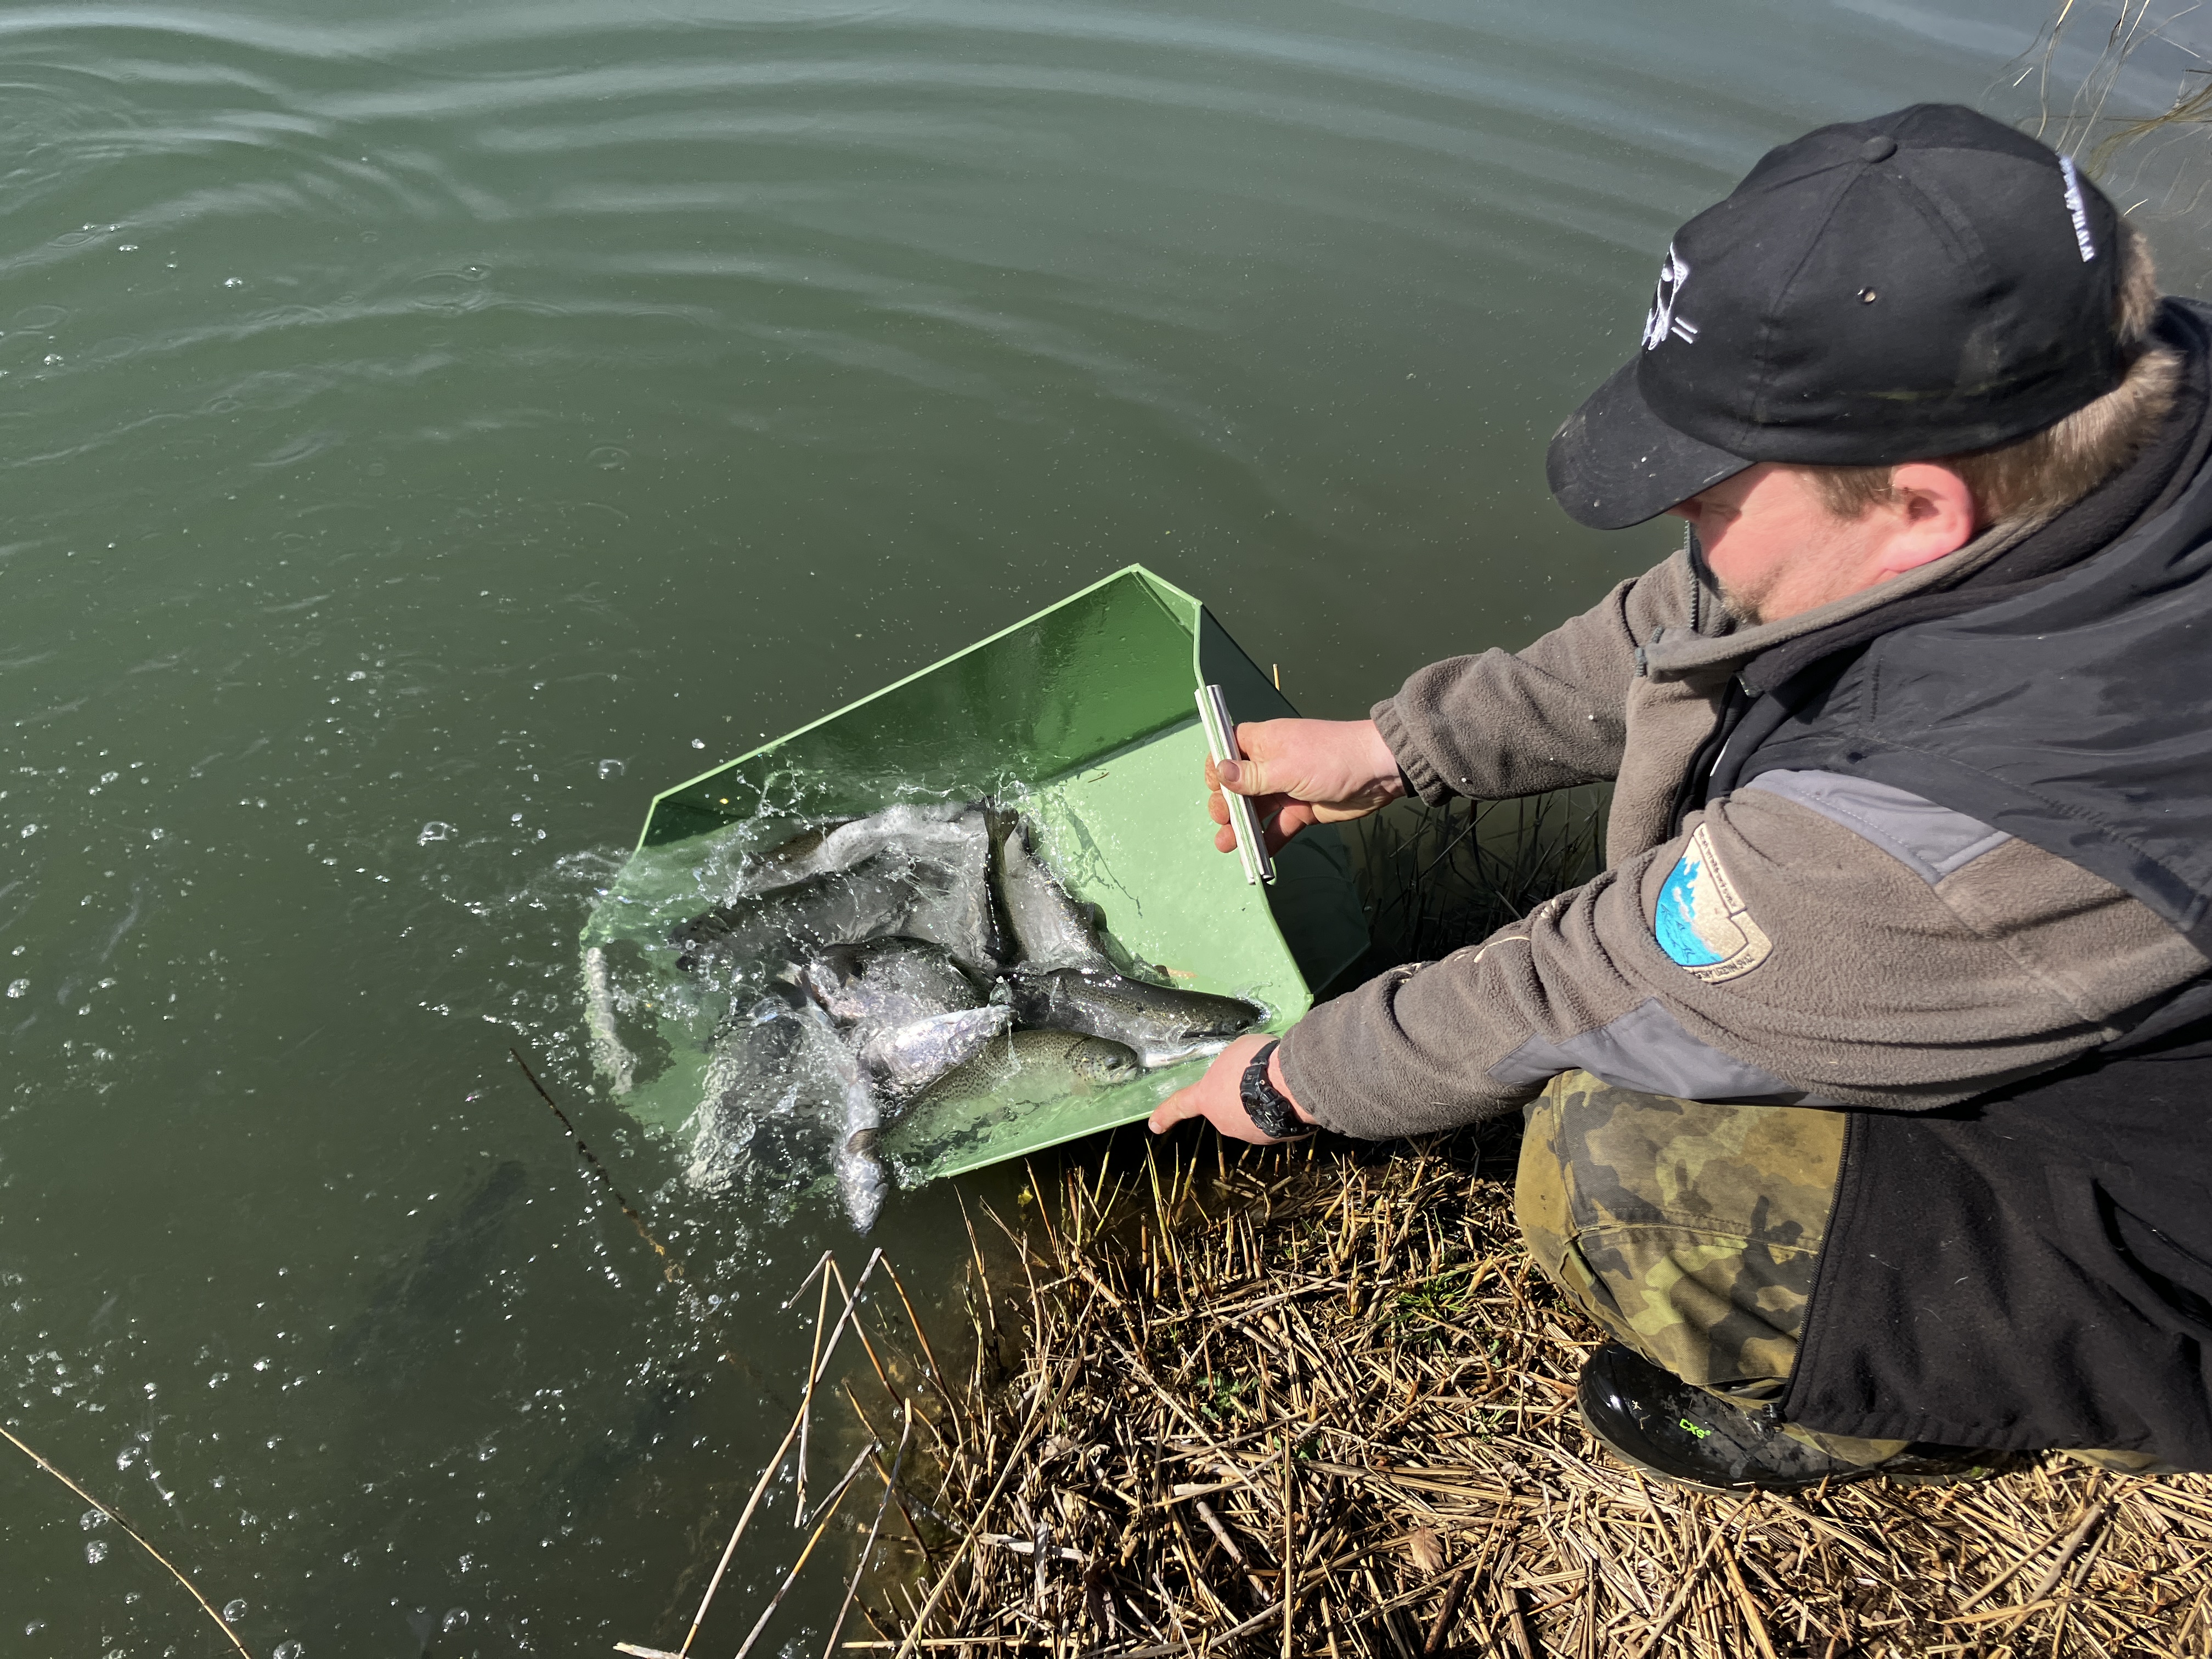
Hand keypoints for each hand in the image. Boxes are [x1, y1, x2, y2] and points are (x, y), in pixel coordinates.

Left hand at [1148, 1033, 1317, 1143]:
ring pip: (1253, 1115)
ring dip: (1263, 1101)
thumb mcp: (1233, 1052)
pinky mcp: (1276, 1138)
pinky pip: (1275, 1120)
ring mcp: (1251, 1133)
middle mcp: (1225, 1121)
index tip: (1155, 1125)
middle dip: (1239, 1094)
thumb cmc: (1255, 1063)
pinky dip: (1281, 1109)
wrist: (1290, 1084)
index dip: (1167, 1114)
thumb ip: (1229, 1067)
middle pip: (1227, 1107)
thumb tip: (1238, 1072)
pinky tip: (1290, 1094)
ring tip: (1278, 1082)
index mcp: (1207, 1098)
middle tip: (1255, 1075)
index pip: (1181, 1105)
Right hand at [1207, 718, 1404, 854]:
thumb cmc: (1329, 759)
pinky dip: (1267, 841)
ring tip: (1226, 845)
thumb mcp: (1286, 767)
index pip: (1229, 750)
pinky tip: (1256, 856)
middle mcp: (1271, 764)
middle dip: (1226, 803)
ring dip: (1241, 827)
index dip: (1218, 767)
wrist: (1377, 773)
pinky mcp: (1302, 811)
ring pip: (1256, 810)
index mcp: (1264, 743)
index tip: (1215, 786)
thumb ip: (1252, 776)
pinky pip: (1278, 827)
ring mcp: (1286, 789)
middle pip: (1238, 785)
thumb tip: (1219, 772)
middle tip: (1223, 820)